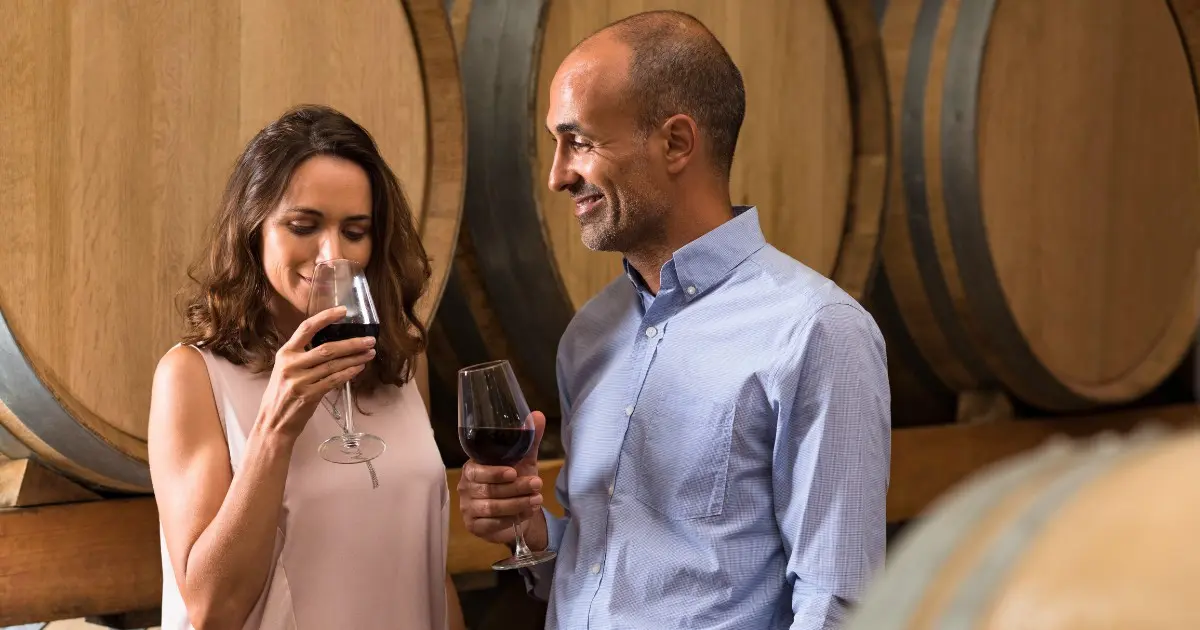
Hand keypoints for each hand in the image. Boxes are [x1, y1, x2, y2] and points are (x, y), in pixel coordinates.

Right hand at [255, 306, 376, 439]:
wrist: (273, 422)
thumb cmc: (282, 394)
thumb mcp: (286, 369)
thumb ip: (303, 355)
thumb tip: (335, 343)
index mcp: (285, 353)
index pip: (306, 328)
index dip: (326, 317)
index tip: (343, 310)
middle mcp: (291, 365)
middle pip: (327, 348)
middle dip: (352, 343)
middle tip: (370, 340)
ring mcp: (299, 381)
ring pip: (334, 365)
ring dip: (355, 358)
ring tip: (370, 353)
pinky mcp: (309, 395)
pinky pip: (334, 380)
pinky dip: (349, 373)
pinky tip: (359, 368)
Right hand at [458, 411, 547, 547]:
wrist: (516, 513)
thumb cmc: (515, 483)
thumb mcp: (524, 461)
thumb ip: (528, 440)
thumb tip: (537, 415)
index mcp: (473, 468)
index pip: (477, 471)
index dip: (494, 472)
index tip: (514, 472)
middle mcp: (466, 487)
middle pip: (489, 490)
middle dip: (516, 488)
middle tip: (537, 484)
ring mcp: (468, 508)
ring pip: (492, 507)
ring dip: (517, 504)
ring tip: (536, 500)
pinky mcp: (474, 526)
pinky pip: (491, 524)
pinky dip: (511, 519)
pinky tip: (525, 514)